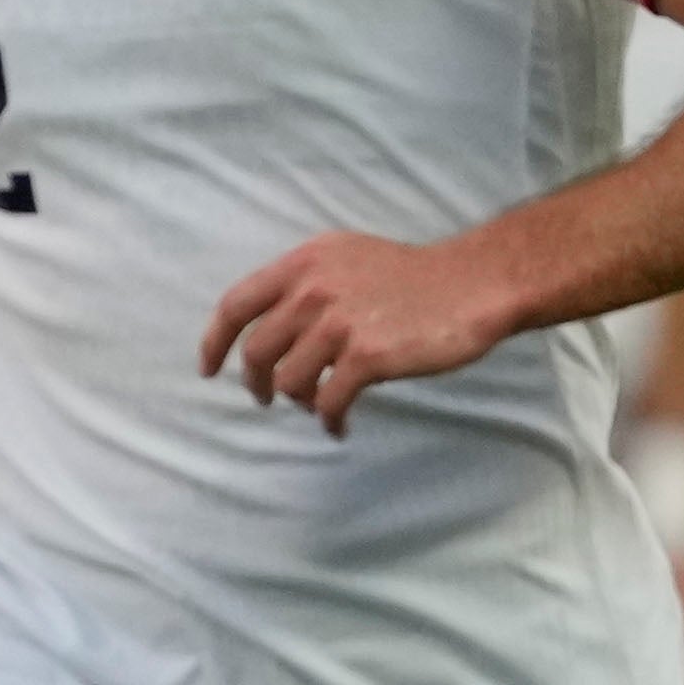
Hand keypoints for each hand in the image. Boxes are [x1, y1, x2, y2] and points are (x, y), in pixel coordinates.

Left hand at [200, 227, 523, 430]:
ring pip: (289, 381)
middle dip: (254, 383)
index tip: (209, 369)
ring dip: (299, 400)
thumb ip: (303, 284)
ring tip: (318, 403)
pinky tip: (339, 425)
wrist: (474, 283)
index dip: (214, 342)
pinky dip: (329, 420)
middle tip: (265, 398)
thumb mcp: (346, 258)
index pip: (235, 305)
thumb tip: (265, 329)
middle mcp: (314, 289)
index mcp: (304, 263)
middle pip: (256, 351)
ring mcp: (340, 323)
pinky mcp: (368, 356)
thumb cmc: (412, 276)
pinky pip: (328, 402)